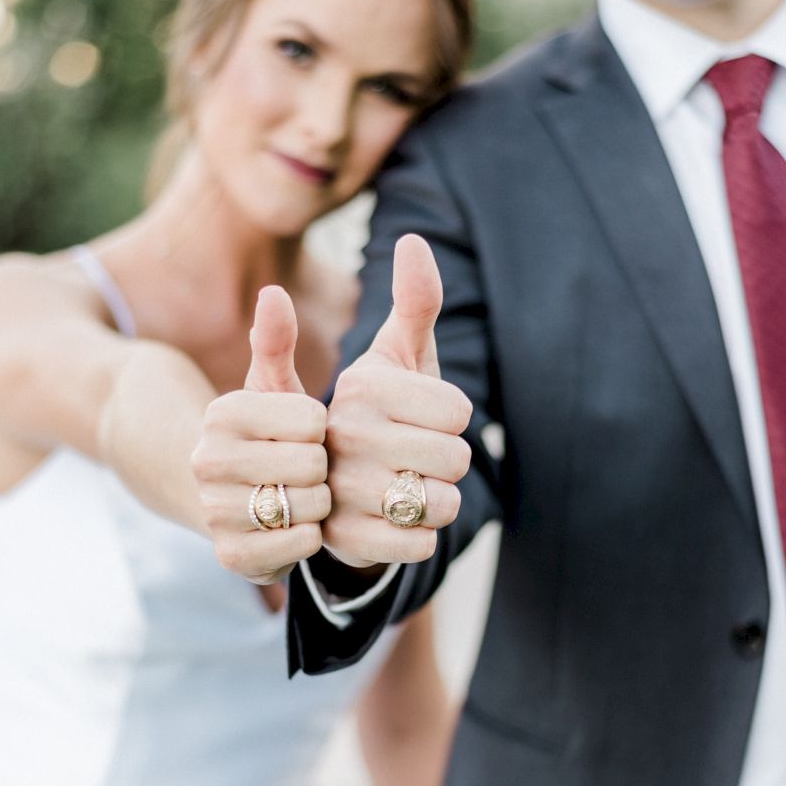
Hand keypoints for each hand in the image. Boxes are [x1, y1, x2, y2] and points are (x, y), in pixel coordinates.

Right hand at [192, 287, 329, 583]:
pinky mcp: (232, 556)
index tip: (304, 431)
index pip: (312, 418)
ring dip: (318, 503)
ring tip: (301, 494)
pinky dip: (308, 537)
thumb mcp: (268, 385)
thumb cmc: (261, 433)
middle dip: (322, 467)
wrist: (215, 495)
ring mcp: (215, 511)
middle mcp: (207, 460)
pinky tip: (295, 524)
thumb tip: (274, 294)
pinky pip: (300, 546)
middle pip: (312, 465)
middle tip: (308, 467)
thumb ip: (275, 341)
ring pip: (309, 507)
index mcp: (222, 413)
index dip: (320, 427)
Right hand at [323, 235, 472, 566]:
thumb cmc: (377, 409)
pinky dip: (421, 536)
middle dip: (449, 461)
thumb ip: (412, 303)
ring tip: (406, 486)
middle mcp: (343, 436)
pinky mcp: (343, 540)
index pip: (459, 413)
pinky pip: (422, 544)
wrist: (326, 480)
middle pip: (456, 460)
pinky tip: (397, 519)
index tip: (419, 418)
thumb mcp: (393, 356)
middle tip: (414, 456)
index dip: (453, 419)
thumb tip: (413, 241)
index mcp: (361, 388)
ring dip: (438, 501)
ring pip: (442, 505)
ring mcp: (338, 492)